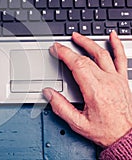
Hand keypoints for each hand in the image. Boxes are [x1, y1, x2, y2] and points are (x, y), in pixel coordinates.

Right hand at [43, 31, 131, 146]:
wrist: (126, 137)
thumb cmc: (105, 131)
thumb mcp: (78, 124)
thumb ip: (61, 107)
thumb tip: (48, 93)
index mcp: (94, 91)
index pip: (77, 65)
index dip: (65, 54)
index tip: (56, 49)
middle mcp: (106, 82)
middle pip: (86, 58)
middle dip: (71, 49)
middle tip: (60, 45)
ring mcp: (116, 79)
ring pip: (102, 54)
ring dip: (88, 43)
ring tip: (78, 36)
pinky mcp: (122, 80)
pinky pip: (121, 58)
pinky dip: (117, 45)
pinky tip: (112, 36)